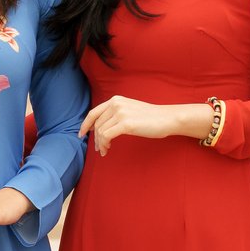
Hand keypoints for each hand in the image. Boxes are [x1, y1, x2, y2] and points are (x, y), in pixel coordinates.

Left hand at [78, 95, 193, 156]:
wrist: (167, 118)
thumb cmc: (151, 118)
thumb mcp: (130, 110)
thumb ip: (116, 114)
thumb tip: (101, 128)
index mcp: (116, 100)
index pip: (94, 113)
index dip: (85, 125)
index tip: (81, 134)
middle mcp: (116, 104)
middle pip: (97, 124)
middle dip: (95, 138)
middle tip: (98, 149)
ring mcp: (120, 113)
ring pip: (100, 131)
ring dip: (100, 143)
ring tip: (104, 150)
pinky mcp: (126, 124)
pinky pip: (106, 136)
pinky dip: (104, 144)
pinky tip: (108, 149)